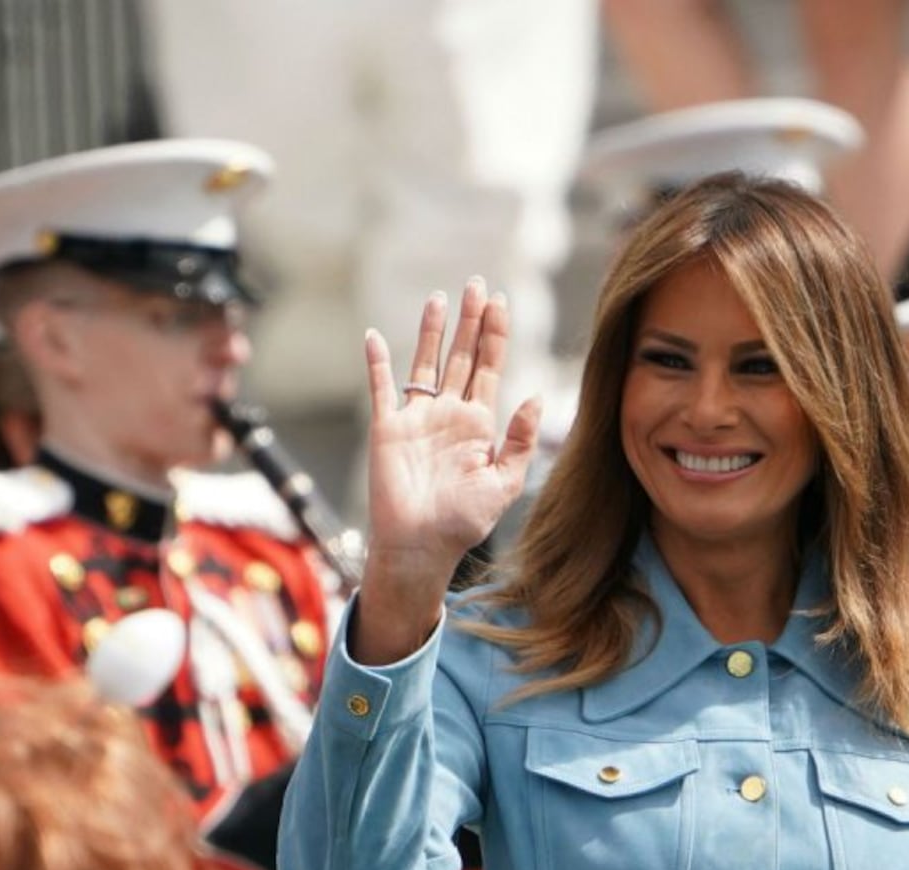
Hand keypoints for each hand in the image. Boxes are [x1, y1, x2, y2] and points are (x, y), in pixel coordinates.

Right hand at [354, 278, 541, 661]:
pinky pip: (381, 388)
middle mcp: (448, 414)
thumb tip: (535, 397)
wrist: (421, 547)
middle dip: (470, 321)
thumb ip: (519, 442)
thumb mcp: (503, 484)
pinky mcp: (387, 428)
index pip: (490, 368)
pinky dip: (377, 363)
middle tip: (476, 284)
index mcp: (478, 425)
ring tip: (440, 297)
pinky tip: (373, 335)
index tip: (501, 302)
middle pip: (462, 356)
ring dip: (431, 331)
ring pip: (424, 362)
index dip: (496, 335)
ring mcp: (416, 418)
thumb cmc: (462, 523)